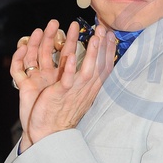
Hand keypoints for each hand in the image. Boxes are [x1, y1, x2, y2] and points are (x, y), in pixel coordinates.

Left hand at [11, 19, 115, 150]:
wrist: (52, 133)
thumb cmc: (63, 113)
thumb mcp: (77, 93)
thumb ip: (83, 79)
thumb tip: (90, 66)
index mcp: (90, 87)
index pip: (103, 66)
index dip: (108, 50)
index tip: (111, 34)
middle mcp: (86, 89)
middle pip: (99, 65)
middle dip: (102, 46)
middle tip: (104, 29)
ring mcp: (75, 92)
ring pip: (87, 70)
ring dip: (92, 53)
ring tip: (95, 37)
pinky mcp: (60, 94)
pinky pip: (67, 80)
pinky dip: (69, 69)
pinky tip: (71, 58)